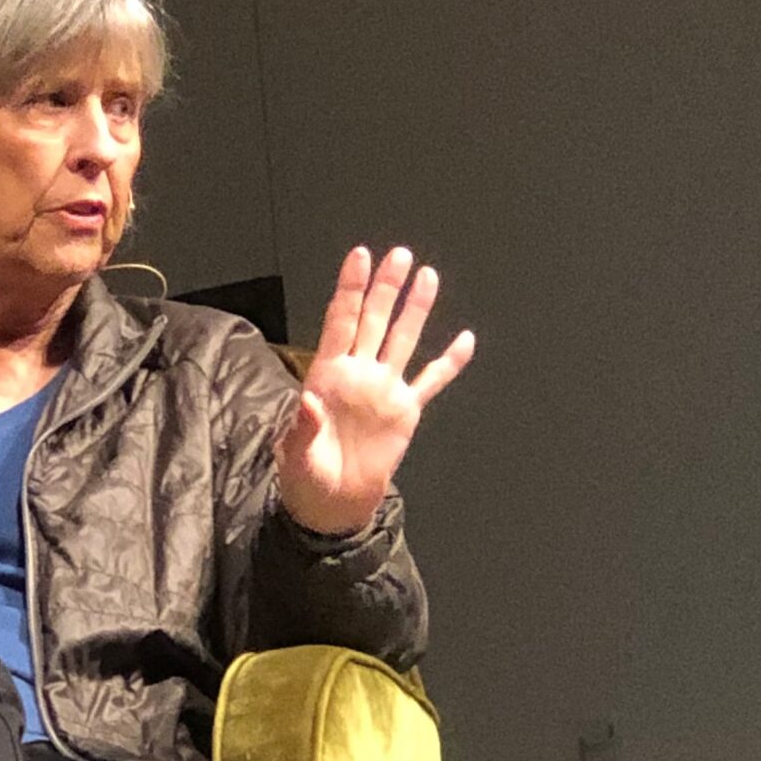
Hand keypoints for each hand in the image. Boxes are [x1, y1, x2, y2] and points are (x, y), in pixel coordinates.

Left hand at [277, 245, 474, 534]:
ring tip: (427, 276)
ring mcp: (384, 389)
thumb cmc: (305, 477)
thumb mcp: (296, 454)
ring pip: (403, 340)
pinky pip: (431, 381)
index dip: (350, 289)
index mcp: (327, 376)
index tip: (360, 257)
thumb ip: (301, 427)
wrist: (331, 504)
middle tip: (399, 256)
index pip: (341, 322)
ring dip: (414, 310)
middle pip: (374, 321)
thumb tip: (308, 402)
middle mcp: (358, 374)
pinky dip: (449, 363)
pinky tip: (464, 341)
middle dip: (386, 288)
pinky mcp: (405, 411)